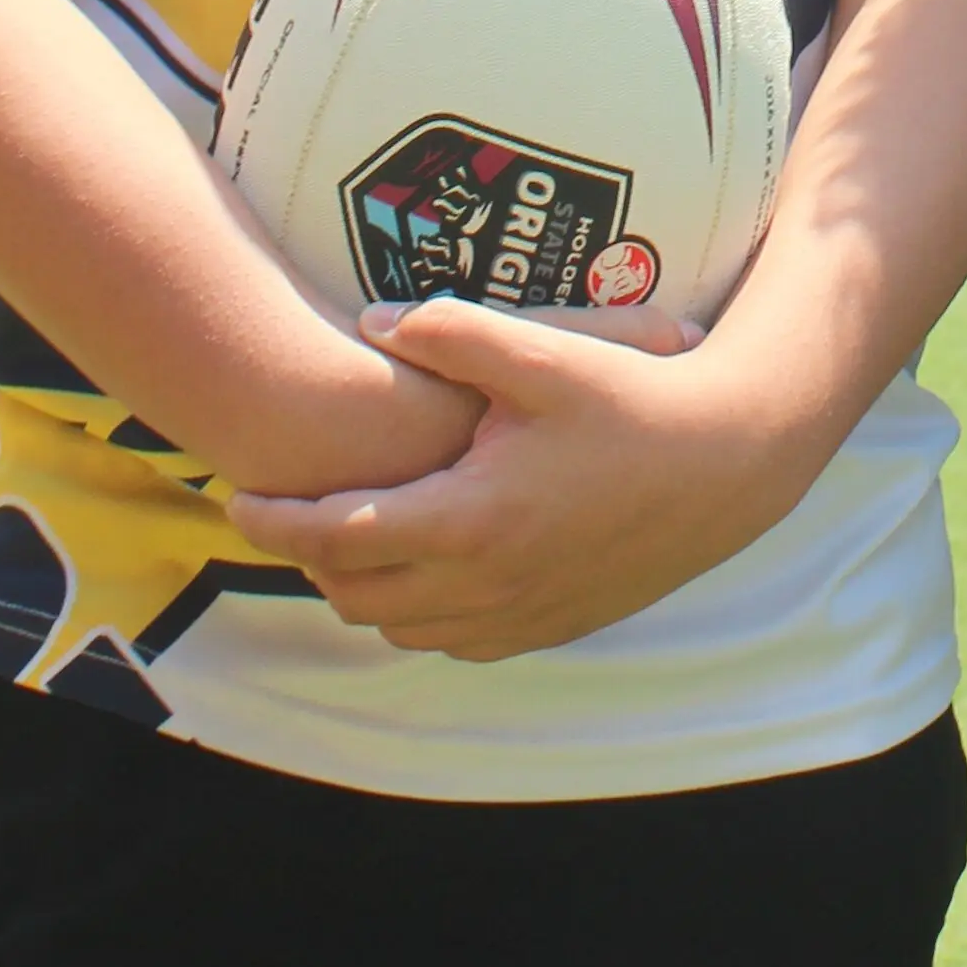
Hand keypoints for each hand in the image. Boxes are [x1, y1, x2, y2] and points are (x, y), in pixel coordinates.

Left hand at [223, 295, 824, 661]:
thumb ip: (449, 334)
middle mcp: (485, 584)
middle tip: (289, 514)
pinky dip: (420, 613)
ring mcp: (519, 615)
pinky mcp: (550, 626)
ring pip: (400, 628)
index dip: (277, 520)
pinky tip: (425, 565)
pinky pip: (455, 641)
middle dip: (310, 558)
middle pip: (354, 593)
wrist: (727, 463)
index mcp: (471, 518)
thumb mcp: (543, 353)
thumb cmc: (634, 401)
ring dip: (362, 589)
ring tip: (350, 535)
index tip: (238, 498)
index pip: (338, 534)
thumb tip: (371, 325)